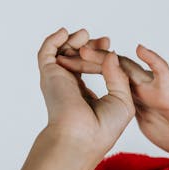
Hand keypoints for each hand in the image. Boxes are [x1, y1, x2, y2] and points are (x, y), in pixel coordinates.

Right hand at [39, 27, 134, 157]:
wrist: (83, 136)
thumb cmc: (103, 128)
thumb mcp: (122, 101)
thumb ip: (118, 76)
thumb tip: (111, 54)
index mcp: (85, 97)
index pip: (91, 70)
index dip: (100, 57)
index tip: (109, 46)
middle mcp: (70, 88)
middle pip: (77, 59)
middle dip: (89, 47)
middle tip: (104, 40)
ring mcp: (58, 81)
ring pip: (62, 52)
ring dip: (73, 40)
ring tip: (85, 34)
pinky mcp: (50, 74)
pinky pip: (46, 52)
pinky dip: (53, 40)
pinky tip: (64, 33)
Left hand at [55, 40, 168, 159]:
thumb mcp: (146, 124)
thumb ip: (132, 114)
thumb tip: (110, 116)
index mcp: (135, 94)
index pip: (107, 77)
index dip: (88, 68)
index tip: (66, 63)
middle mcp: (144, 86)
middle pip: (115, 67)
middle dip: (95, 58)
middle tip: (75, 47)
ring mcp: (157, 87)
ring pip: (133, 67)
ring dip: (117, 56)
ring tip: (101, 45)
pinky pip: (163, 73)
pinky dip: (154, 60)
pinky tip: (142, 50)